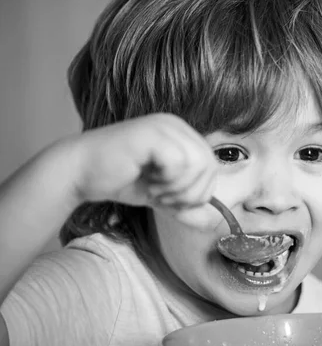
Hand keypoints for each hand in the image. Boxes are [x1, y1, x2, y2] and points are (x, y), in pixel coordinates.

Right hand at [73, 113, 217, 209]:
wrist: (82, 172)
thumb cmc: (120, 180)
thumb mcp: (162, 195)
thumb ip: (186, 204)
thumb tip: (214, 220)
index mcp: (181, 135)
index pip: (211, 166)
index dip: (198, 192)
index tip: (172, 201)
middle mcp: (176, 125)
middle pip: (210, 166)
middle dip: (190, 193)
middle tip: (164, 198)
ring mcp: (164, 126)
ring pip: (198, 164)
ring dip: (178, 188)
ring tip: (155, 190)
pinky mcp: (152, 133)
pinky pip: (180, 162)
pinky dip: (168, 181)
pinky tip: (148, 182)